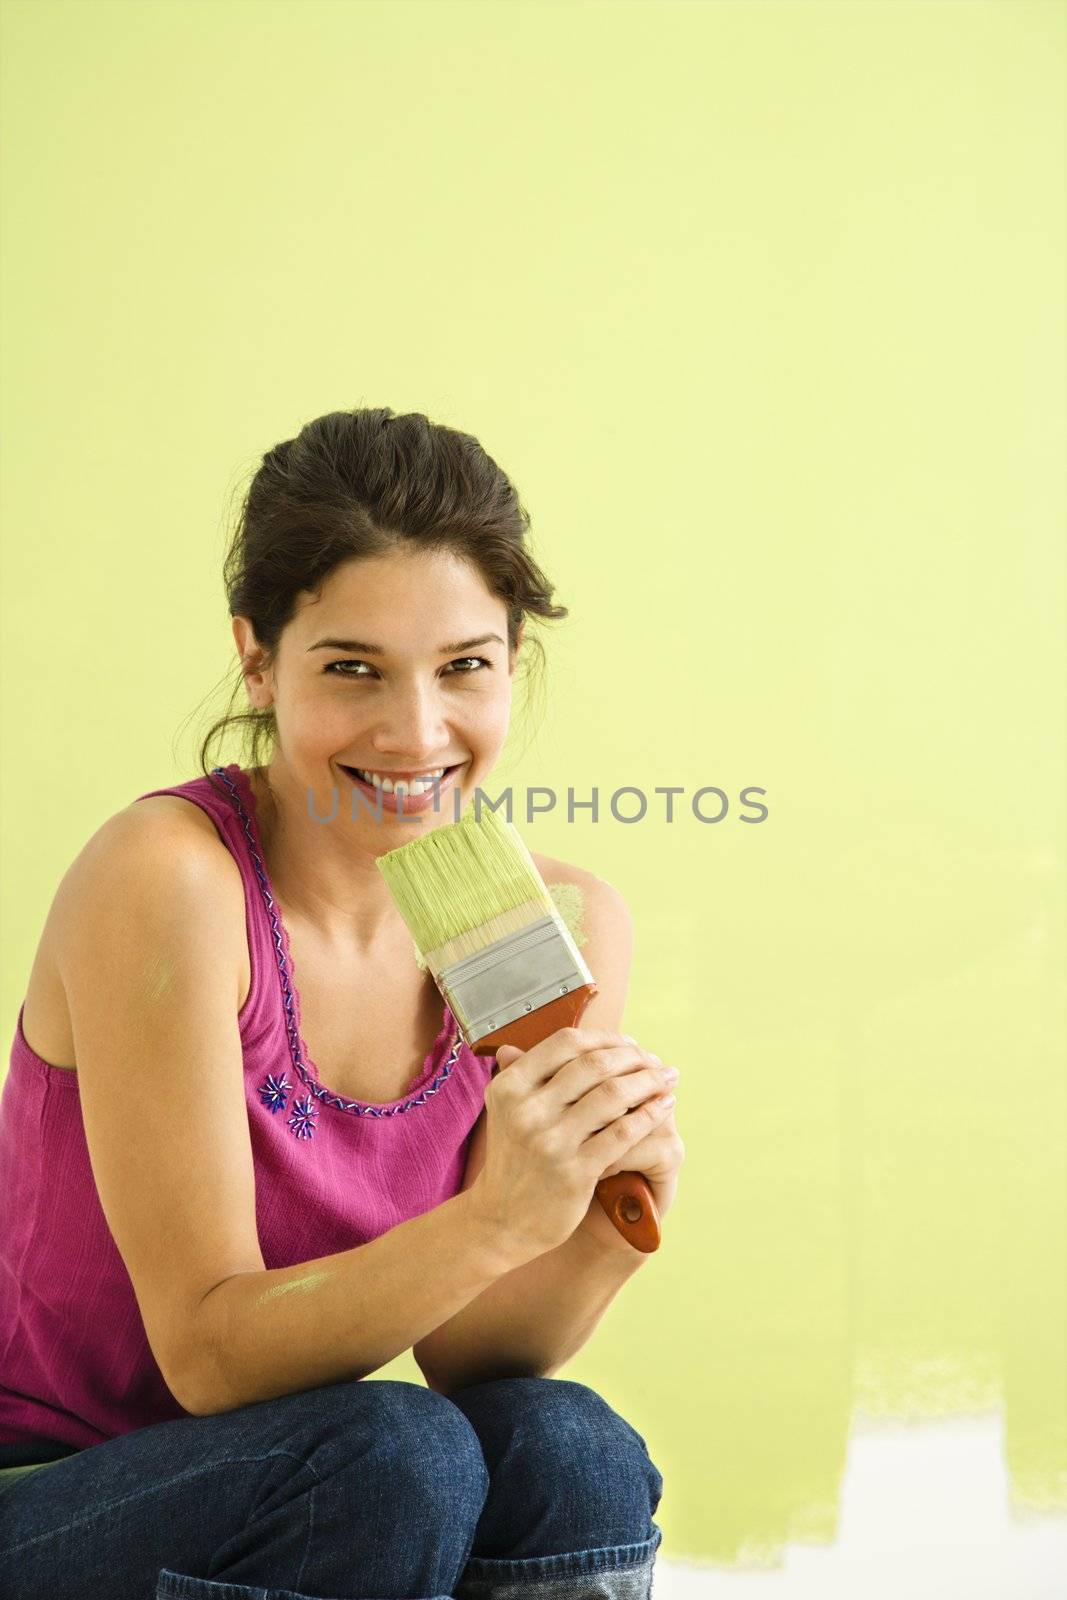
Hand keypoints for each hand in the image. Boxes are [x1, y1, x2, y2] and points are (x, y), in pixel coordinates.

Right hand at [471, 1028, 680, 1266]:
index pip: (566, 1043)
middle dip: (634, 1057)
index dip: (605, 1038)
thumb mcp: (507, 1111)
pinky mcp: (575, 1172)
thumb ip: (528, 1073)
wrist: (501, 1220)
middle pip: (595, 1065)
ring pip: (614, 1095)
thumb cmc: (514, 1159)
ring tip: (668, 1078)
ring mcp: (551, 1142)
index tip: (629, 1044)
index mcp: (509, 1088)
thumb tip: (562, 1040)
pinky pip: (623, 1133)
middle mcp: (526, 1111)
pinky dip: (650, 1114)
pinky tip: (664, 1106)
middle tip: (656, 1060)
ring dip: (649, 1081)